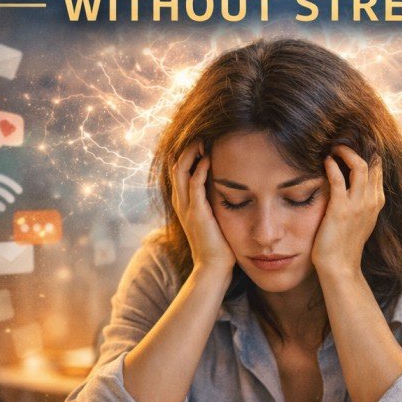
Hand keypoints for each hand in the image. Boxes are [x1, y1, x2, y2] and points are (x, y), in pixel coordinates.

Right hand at [171, 142, 235, 275]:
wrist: (213, 266)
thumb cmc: (218, 242)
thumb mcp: (212, 215)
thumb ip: (213, 199)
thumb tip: (225, 182)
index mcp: (183, 202)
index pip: (179, 169)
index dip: (187, 153)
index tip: (203, 141)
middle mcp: (181, 202)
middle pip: (176, 165)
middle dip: (188, 148)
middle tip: (203, 135)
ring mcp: (186, 207)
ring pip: (180, 172)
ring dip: (191, 154)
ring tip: (204, 141)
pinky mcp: (197, 213)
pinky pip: (194, 186)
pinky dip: (199, 170)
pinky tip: (208, 159)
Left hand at [312, 145, 384, 275]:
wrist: (340, 266)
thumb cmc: (345, 244)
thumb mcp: (360, 220)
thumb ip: (360, 202)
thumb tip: (352, 185)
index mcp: (377, 202)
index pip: (378, 169)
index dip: (367, 154)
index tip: (353, 146)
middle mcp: (372, 201)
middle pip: (372, 163)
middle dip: (358, 148)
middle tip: (342, 142)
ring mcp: (358, 205)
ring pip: (360, 166)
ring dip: (346, 152)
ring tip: (334, 147)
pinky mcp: (341, 209)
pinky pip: (338, 179)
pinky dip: (332, 165)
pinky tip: (325, 161)